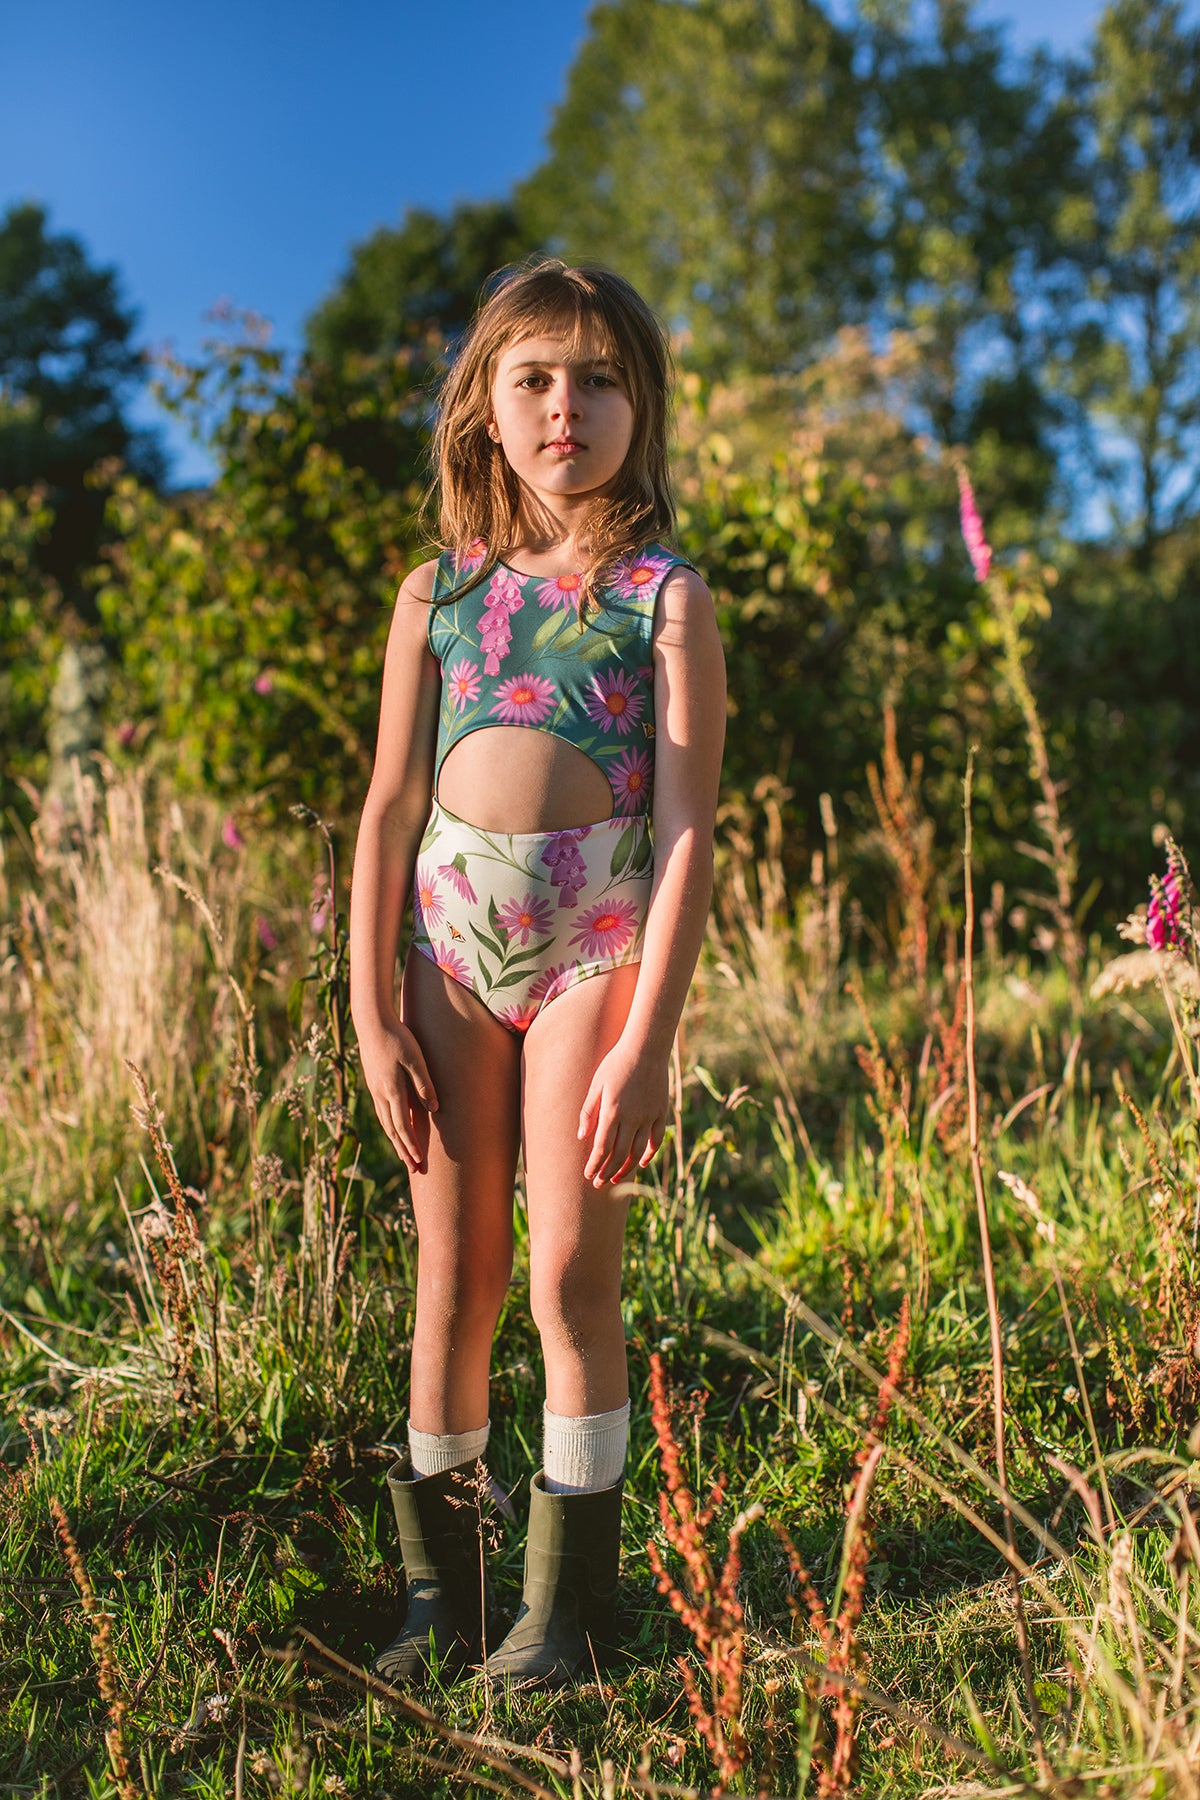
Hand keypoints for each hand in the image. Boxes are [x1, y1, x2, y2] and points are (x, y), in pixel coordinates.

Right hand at [357, 1017, 438, 1173]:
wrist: (371, 1022)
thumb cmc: (397, 1037)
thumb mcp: (415, 1058)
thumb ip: (424, 1083)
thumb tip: (434, 1107)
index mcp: (392, 1090)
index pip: (402, 1126)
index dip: (411, 1145)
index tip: (418, 1161)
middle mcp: (381, 1094)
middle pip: (392, 1130)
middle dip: (404, 1151)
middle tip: (414, 1169)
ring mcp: (375, 1089)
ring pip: (386, 1123)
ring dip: (396, 1141)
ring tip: (405, 1155)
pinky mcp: (374, 1083)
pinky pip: (382, 1112)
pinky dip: (390, 1126)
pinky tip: (394, 1129)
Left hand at [577, 1043, 668, 1187]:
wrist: (646, 1048)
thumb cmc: (616, 1063)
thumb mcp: (596, 1084)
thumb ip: (588, 1111)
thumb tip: (581, 1136)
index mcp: (612, 1111)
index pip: (601, 1147)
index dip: (595, 1164)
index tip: (588, 1175)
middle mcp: (631, 1117)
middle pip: (618, 1154)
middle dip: (607, 1172)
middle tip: (598, 1184)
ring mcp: (648, 1116)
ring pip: (637, 1151)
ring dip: (626, 1168)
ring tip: (616, 1179)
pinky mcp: (660, 1112)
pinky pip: (655, 1140)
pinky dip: (648, 1154)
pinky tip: (640, 1163)